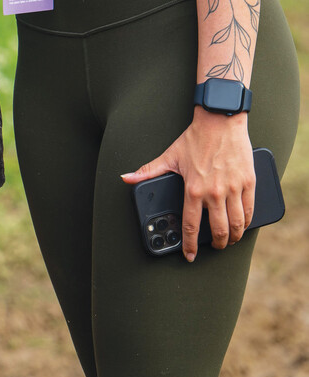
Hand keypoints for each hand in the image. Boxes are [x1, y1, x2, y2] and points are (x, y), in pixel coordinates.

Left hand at [121, 110, 255, 261]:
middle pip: (219, 231)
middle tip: (216, 246)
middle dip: (218, 244)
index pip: (191, 226)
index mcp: (193, 189)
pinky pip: (250, 210)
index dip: (190, 245)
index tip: (190, 256)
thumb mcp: (170, 156)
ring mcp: (233, 188)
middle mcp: (214, 192)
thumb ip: (149, 171)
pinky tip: (242, 224)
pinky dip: (246, 222)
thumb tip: (126, 178)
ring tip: (230, 239)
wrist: (220, 120)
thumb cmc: (195, 138)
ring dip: (234, 237)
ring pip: (236, 225)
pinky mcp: (248, 182)